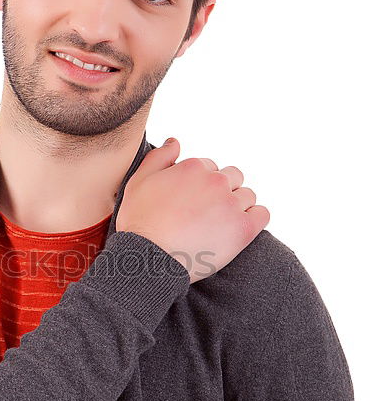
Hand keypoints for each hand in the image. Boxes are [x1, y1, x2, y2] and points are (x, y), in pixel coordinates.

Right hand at [116, 138, 269, 283]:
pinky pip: (262, 214)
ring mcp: (230, 204)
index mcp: (194, 167)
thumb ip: (159, 157)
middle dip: (222, 191)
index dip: (200, 185)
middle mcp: (216, 181)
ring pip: (247, 196)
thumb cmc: (140, 222)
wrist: (149, 258)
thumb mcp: (139, 182)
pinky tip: (239, 228)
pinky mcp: (243, 228)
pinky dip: (255, 218)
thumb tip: (176, 141)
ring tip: (219, 225)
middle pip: (232, 177)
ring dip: (237, 206)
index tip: (191, 203)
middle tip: (206, 214)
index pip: (209, 168)